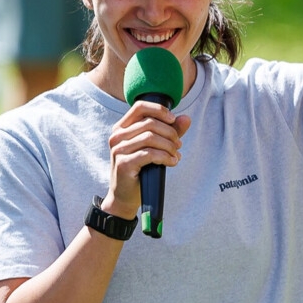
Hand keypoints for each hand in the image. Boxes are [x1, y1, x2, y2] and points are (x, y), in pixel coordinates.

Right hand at [103, 102, 190, 218]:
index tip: (173, 120)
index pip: (140, 106)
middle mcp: (117, 136)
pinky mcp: (123, 163)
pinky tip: (171, 162)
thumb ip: (169, 132)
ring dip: (169, 146)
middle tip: (179, 145)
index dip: (159, 110)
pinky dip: (165, 157)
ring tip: (176, 155)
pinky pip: (149, 154)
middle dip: (170, 133)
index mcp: (121, 127)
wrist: (125, 195)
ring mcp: (118, 149)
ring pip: (150, 137)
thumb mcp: (154, 147)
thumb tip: (186, 118)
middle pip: (150, 123)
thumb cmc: (140, 169)